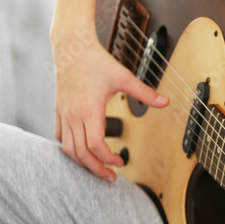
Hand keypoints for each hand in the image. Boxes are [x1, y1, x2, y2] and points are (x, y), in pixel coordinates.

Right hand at [51, 29, 168, 181]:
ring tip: (97, 166)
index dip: (107, 158)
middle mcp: (73, 114)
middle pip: (81, 153)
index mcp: (90, 109)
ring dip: (82, 161)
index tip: (120, 162)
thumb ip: (144, 92)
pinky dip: (70, 148)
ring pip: (67, 148)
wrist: (72, 47)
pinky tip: (82, 149)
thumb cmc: (97, 61)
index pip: (95, 145)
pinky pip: (60, 136)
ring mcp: (63, 113)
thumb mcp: (124, 76)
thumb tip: (166, 102)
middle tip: (111, 177)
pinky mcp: (58, 110)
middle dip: (96, 169)